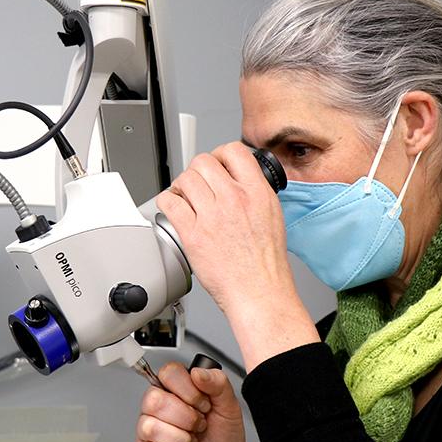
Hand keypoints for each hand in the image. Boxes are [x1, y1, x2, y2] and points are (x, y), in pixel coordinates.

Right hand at [136, 362, 249, 441]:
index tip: (204, 404)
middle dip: (186, 418)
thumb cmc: (223, 440)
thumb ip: (218, 383)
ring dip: (181, 440)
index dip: (187, 390)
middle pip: (154, 400)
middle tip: (199, 426)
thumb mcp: (229, 408)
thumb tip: (199, 372)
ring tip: (190, 441)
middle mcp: (159, 405)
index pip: (168, 373)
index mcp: (177, 389)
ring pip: (151, 426)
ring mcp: (148, 428)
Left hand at [157, 142, 291, 314]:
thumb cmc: (265, 263)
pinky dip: (168, 201)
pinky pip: (169, 202)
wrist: (259, 291)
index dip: (220, 154)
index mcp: (256, 193)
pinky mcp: (193, 234)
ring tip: (186, 197)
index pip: (233, 151)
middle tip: (198, 184)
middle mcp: (234, 199)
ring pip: (185, 179)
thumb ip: (255, 192)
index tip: (216, 164)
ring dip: (182, 186)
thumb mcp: (273, 215)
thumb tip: (238, 180)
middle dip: (198, 171)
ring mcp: (212, 216)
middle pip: (203, 162)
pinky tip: (175, 208)